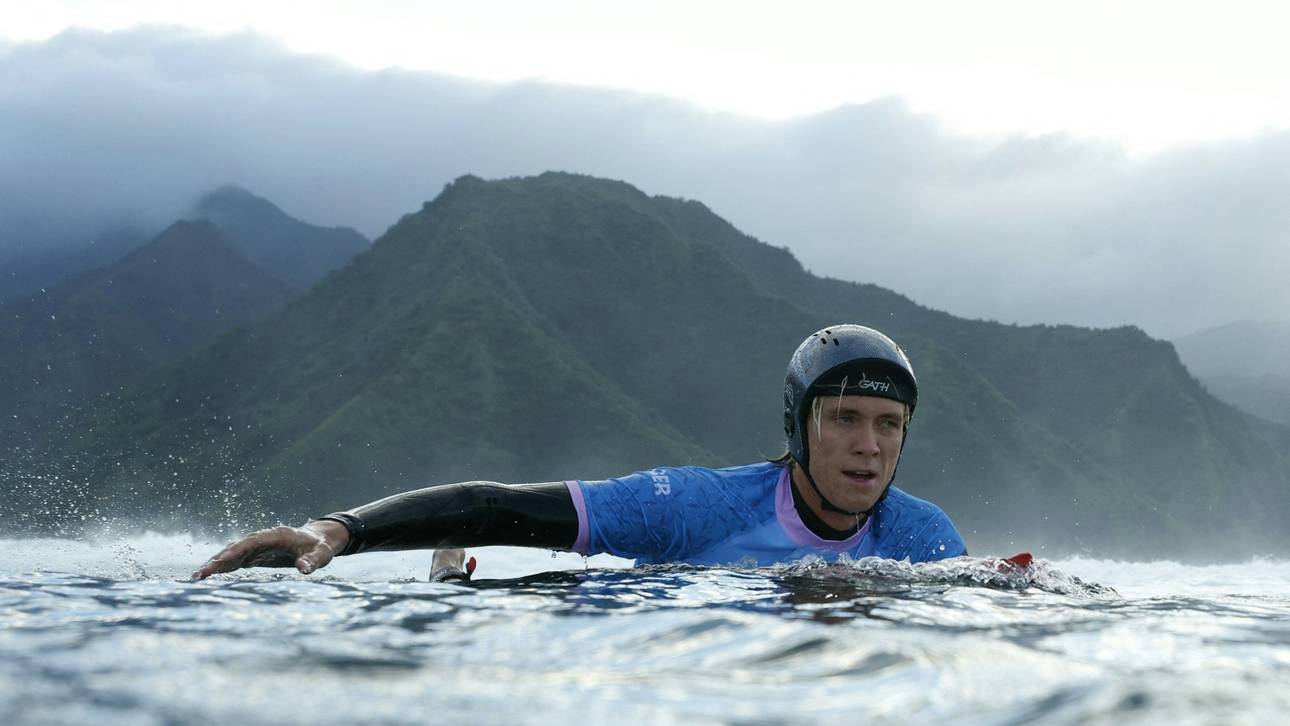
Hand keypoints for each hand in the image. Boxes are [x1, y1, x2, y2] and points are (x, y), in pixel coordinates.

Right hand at [191, 520, 348, 580]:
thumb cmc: (320, 547)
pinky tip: (208, 577)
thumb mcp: (322, 554)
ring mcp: (257, 547)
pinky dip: (223, 567)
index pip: (252, 542)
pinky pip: (236, 561)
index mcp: (276, 535)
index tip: (221, 561)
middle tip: (200, 574)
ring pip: (232, 554)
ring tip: (197, 577)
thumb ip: (313, 561)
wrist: (318, 540)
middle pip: (236, 547)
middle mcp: (263, 539)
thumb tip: (303, 569)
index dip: (236, 550)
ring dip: (216, 564)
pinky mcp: (255, 555)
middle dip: (218, 559)